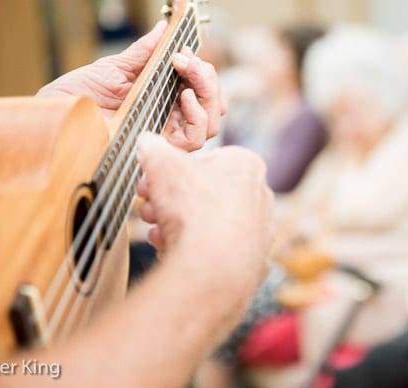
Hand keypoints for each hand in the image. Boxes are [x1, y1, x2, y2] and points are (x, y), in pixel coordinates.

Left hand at [37, 22, 225, 150]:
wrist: (52, 114)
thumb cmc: (76, 95)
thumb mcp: (114, 68)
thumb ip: (144, 52)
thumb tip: (164, 27)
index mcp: (162, 98)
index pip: (202, 89)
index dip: (203, 70)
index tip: (185, 52)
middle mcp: (169, 118)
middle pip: (214, 106)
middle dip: (209, 79)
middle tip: (188, 62)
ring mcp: (166, 134)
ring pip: (212, 123)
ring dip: (208, 94)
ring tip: (187, 78)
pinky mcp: (158, 147)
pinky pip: (194, 140)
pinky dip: (198, 116)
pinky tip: (183, 98)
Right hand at [136, 133, 274, 292]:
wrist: (212, 267)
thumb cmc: (193, 209)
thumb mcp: (161, 163)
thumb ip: (153, 147)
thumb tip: (147, 140)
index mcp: (247, 166)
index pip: (205, 160)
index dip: (171, 169)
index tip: (149, 180)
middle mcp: (260, 197)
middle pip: (205, 192)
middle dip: (170, 199)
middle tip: (147, 207)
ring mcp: (259, 232)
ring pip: (208, 222)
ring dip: (177, 225)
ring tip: (155, 231)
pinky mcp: (252, 262)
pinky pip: (216, 250)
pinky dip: (193, 250)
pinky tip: (171, 250)